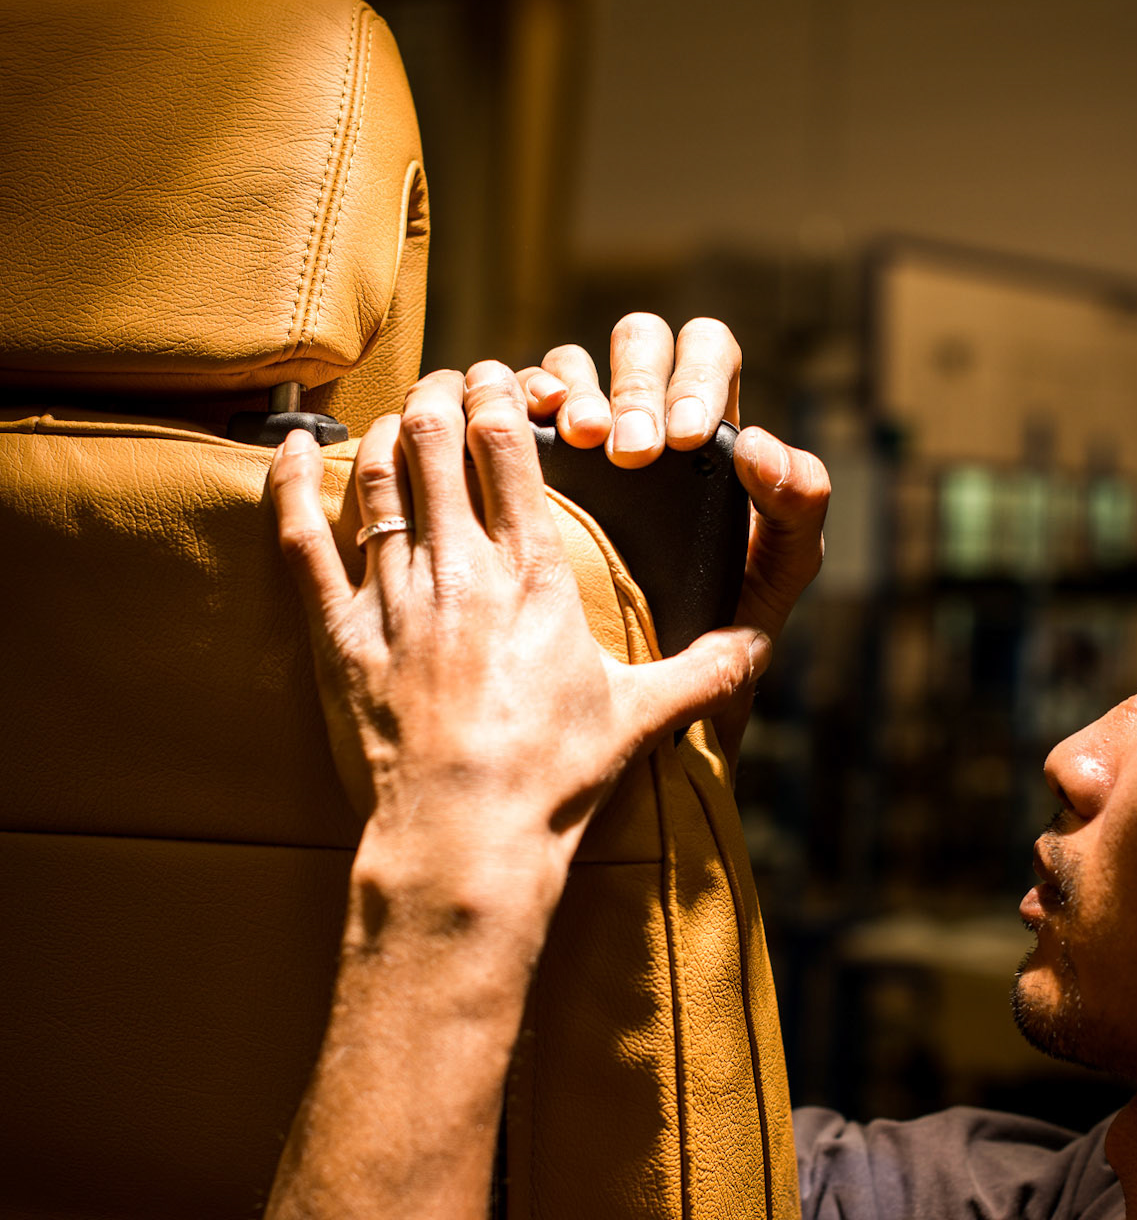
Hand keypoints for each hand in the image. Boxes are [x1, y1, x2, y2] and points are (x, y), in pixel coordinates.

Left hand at [270, 363, 770, 925]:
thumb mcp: (641, 719)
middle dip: (439, 395)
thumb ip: (705, 672)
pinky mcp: (339, 635)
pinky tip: (291, 448)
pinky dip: (292, 484)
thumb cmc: (553, 782)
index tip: (501, 380)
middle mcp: (460, 570)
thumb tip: (761, 648)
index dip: (498, 395)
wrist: (466, 839)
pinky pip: (302, 540)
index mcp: (533, 576)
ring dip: (383, 430)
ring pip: (375, 477)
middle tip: (447, 386)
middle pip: (433, 439)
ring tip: (396, 415)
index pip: (506, 445)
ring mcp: (393, 598)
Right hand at [518, 312, 828, 768]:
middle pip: (637, 343)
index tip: (685, 438)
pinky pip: (514, 407)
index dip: (694, 374)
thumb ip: (797, 510)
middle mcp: (643, 419)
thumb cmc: (721, 630)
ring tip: (577, 438)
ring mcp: (579, 439)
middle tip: (631, 453)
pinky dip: (521, 402)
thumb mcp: (777, 576)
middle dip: (635, 386)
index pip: (706, 349)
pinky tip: (531, 433)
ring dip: (575, 389)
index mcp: (709, 434)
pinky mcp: (525, 468)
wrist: (649, 696)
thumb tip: (757, 443)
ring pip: (571, 365)